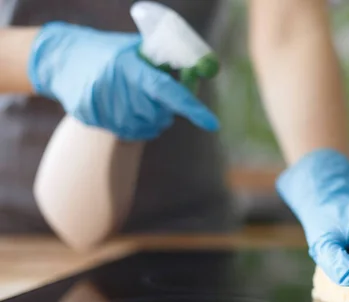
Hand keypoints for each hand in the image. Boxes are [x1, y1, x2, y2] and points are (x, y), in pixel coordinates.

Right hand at [28, 22, 217, 139]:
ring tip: (136, 101)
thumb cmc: (112, 52)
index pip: (166, 90)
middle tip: (155, 99)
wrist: (63, 57)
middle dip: (163, 111)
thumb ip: (168, 62)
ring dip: (148, 120)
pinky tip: (122, 108)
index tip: (212, 124)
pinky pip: (123, 132)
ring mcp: (98, 101)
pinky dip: (131, 125)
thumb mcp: (138, 49)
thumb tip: (202, 73)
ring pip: (141, 127)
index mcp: (128, 64)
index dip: (191, 107)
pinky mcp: (89, 115)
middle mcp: (112, 83)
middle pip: (155, 114)